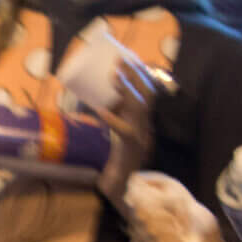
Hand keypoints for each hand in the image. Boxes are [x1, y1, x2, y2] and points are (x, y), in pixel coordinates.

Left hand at [91, 63, 162, 204]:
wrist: (118, 183)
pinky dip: (112, 118)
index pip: (148, 93)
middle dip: (136, 76)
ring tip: (114, 75)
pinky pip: (123, 130)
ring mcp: (140, 135)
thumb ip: (110, 114)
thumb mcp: (113, 129)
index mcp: (141, 119)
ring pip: (140, 108)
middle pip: (147, 95)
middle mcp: (145, 124)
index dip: (141, 76)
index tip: (129, 58)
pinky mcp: (130, 146)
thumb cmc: (113, 155)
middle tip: (120, 61)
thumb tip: (94, 97)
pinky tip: (101, 110)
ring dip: (128, 90)